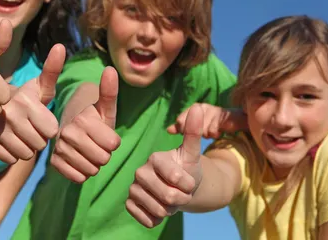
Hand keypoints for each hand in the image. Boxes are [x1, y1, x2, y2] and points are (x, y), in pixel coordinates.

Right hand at [0, 44, 64, 163]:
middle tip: (29, 125)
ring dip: (26, 147)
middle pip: (39, 144)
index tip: (39, 117)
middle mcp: (5, 113)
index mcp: (22, 100)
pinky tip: (7, 139)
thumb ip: (51, 69)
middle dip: (38, 137)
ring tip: (19, 132)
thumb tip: (61, 47)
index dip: (47, 126)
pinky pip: (10, 159)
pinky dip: (11, 153)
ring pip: (25, 154)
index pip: (50, 130)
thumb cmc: (23, 96)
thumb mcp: (37, 83)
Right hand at [50, 67, 120, 182]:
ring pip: (92, 170)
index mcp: (82, 120)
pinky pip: (79, 178)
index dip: (113, 141)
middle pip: (103, 159)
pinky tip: (79, 160)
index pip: (113, 144)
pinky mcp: (54, 163)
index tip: (104, 133)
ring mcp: (59, 149)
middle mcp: (66, 134)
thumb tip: (110, 69)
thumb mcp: (104, 106)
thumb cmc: (93, 118)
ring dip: (94, 163)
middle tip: (96, 143)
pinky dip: (83, 172)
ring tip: (88, 150)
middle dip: (104, 153)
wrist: (71, 127)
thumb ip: (109, 91)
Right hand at [126, 104, 203, 227]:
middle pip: (168, 197)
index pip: (177, 179)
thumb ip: (193, 132)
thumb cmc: (186, 169)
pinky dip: (158, 219)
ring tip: (170, 200)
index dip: (188, 186)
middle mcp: (140, 171)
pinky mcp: (129, 204)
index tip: (189, 182)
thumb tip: (198, 108)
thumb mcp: (192, 153)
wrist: (178, 188)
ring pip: (158, 210)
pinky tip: (159, 208)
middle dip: (181, 199)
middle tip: (180, 193)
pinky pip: (147, 220)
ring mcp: (133, 188)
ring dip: (170, 210)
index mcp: (155, 158)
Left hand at [167, 103, 246, 138]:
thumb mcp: (195, 126)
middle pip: (190, 126)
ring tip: (211, 132)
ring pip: (202, 129)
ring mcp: (213, 110)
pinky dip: (214, 133)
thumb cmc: (212, 123)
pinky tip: (217, 133)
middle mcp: (202, 107)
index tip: (182, 134)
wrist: (234, 120)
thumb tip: (168, 129)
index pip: (180, 120)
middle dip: (195, 132)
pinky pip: (213, 129)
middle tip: (202, 133)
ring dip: (206, 133)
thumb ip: (182, 128)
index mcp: (194, 108)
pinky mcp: (225, 115)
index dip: (181, 128)